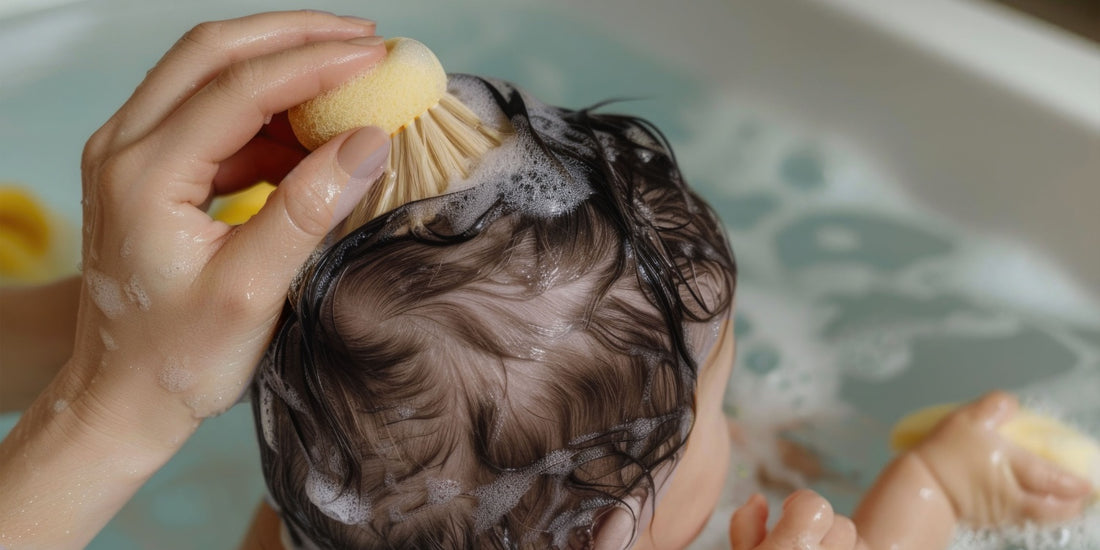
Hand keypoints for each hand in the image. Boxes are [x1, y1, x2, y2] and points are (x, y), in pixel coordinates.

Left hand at [1, 11, 391, 548]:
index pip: (238, 88)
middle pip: (213, 52)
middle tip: (366, 39)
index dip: (314, 64)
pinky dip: (269, 112)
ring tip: (350, 79)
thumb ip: (307, 210)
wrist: (122, 397)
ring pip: (211, 73)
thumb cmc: (177, 358)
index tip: (377, 58)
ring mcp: (134, 153)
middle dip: (294, 36)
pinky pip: (214, 114)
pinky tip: (314, 132)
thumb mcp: (250, 291)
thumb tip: (368, 141)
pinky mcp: (152, 169)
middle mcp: (126, 147)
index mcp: (144, 174)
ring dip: (282, 67)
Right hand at [729, 490, 867, 549]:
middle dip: (823, 532)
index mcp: (792, 548)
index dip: (800, 505)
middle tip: (803, 546)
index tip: (788, 516)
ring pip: (857, 543)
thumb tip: (759, 499)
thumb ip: (745, 526)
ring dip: (841, 548)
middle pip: (841, 524)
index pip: (813, 503)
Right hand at [913, 391, 1092, 525]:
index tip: (1090, 485)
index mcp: (1015, 469)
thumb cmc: (945, 454)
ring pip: (1035, 517)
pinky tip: (1022, 507)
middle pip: (1052, 509)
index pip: (1055, 479)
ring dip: (1053, 512)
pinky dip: (1027, 515)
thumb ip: (995, 406)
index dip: (1075, 482)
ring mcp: (998, 512)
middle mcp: (1013, 496)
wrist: (919, 485)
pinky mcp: (981, 519)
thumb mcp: (969, 419)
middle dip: (1071, 506)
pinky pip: (1014, 519)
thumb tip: (1009, 402)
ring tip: (1060, 505)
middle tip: (1081, 501)